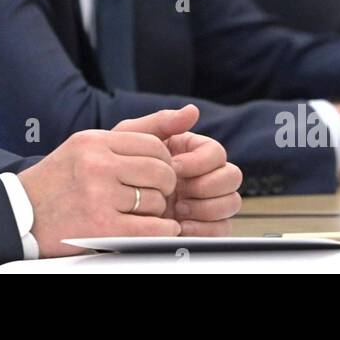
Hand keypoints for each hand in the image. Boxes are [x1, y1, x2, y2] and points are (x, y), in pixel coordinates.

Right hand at [17, 125, 179, 256]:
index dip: (162, 162)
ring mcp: (98, 196)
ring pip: (157, 201)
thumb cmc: (60, 180)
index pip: (154, 144)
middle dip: (164, 186)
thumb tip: (191, 112)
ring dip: (155, 211)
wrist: (20, 214)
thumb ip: (141, 129)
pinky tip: (153, 229)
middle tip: (153, 194)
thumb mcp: (89, 145)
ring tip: (137, 212)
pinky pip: (152, 228)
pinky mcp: (101, 228)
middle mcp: (96, 164)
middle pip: (160, 172)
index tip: (153, 174)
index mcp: (94, 141)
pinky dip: (161, 231)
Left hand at [113, 105, 242, 235]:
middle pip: (232, 176)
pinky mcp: (205, 228)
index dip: (200, 162)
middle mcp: (205, 175)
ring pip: (232, 202)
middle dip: (207, 185)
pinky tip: (179, 227)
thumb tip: (193, 110)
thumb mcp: (133, 138)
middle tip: (180, 192)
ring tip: (177, 210)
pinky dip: (204, 229)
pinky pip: (222, 230)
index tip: (175, 168)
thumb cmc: (118, 165)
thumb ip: (161, 122)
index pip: (217, 153)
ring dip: (206, 207)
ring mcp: (208, 202)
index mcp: (193, 152)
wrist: (107, 201)